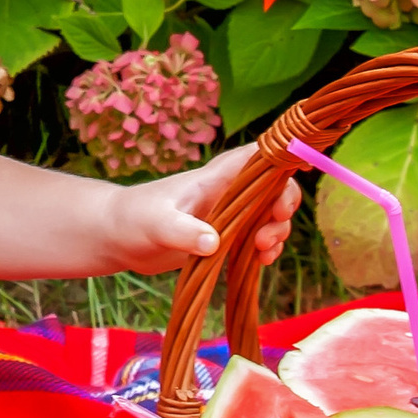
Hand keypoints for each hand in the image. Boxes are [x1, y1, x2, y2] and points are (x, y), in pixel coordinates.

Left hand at [108, 141, 299, 275]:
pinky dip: (267, 248)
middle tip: (268, 234)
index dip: (283, 157)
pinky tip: (261, 261)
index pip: (257, 156)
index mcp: (214, 177)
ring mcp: (228, 214)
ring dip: (277, 231)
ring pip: (270, 214)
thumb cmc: (133, 219)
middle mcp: (227, 191)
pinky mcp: (225, 236)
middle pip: (274, 187)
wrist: (116, 237)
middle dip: (283, 207)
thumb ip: (183, 232)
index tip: (300, 170)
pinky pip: (258, 237)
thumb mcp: (156, 225)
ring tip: (262, 251)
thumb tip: (213, 243)